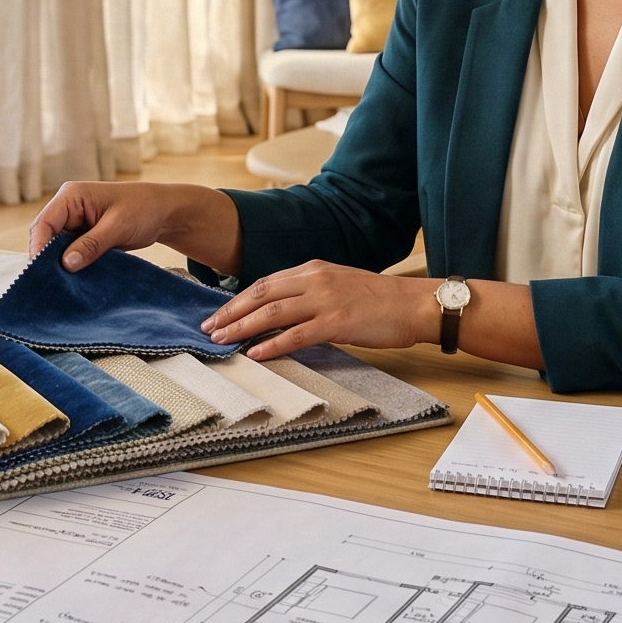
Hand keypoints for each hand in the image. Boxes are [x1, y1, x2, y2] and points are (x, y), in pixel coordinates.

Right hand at [27, 181, 240, 272]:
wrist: (164, 213)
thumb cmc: (143, 208)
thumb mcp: (118, 226)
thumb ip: (91, 244)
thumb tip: (65, 264)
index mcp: (71, 196)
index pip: (44, 224)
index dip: (39, 248)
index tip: (41, 273)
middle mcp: (68, 209)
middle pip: (45, 237)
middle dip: (46, 260)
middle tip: (49, 286)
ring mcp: (74, 223)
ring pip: (56, 248)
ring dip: (59, 265)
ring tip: (60, 287)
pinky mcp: (83, 237)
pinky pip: (69, 254)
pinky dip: (71, 266)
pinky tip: (73, 282)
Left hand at [203, 262, 439, 360]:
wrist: (413, 304)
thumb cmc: (380, 299)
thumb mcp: (339, 284)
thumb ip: (311, 291)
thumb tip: (284, 309)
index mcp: (314, 269)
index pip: (266, 282)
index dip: (239, 298)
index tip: (220, 313)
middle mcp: (315, 280)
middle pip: (261, 293)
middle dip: (231, 311)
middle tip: (208, 327)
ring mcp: (325, 300)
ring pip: (272, 312)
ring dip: (243, 327)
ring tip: (222, 340)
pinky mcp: (336, 322)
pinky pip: (296, 334)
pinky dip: (273, 344)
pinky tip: (256, 352)